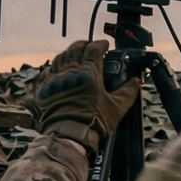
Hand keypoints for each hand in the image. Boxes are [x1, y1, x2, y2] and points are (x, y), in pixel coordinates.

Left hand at [27, 40, 141, 146]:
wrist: (69, 135)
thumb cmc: (95, 121)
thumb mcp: (118, 107)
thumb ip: (128, 91)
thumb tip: (136, 81)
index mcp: (89, 73)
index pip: (94, 49)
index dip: (100, 44)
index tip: (105, 45)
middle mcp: (70, 72)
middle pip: (75, 48)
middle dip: (84, 44)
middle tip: (90, 47)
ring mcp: (55, 79)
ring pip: (60, 57)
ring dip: (69, 53)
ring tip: (75, 56)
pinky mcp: (44, 89)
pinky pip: (47, 71)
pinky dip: (54, 67)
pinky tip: (59, 70)